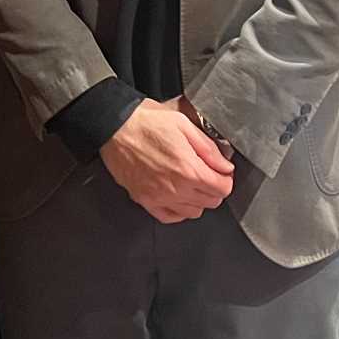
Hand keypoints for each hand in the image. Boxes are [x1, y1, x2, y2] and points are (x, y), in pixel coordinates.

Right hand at [100, 99, 235, 223]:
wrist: (113, 127)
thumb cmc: (144, 121)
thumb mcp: (183, 124)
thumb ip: (208, 148)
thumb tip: (225, 166)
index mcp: (188, 168)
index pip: (222, 188)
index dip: (226, 178)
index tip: (221, 171)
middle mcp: (176, 188)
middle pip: (211, 202)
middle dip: (214, 188)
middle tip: (207, 173)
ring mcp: (159, 197)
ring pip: (193, 212)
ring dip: (198, 200)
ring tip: (191, 183)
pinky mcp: (144, 200)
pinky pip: (169, 216)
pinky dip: (178, 210)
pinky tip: (177, 196)